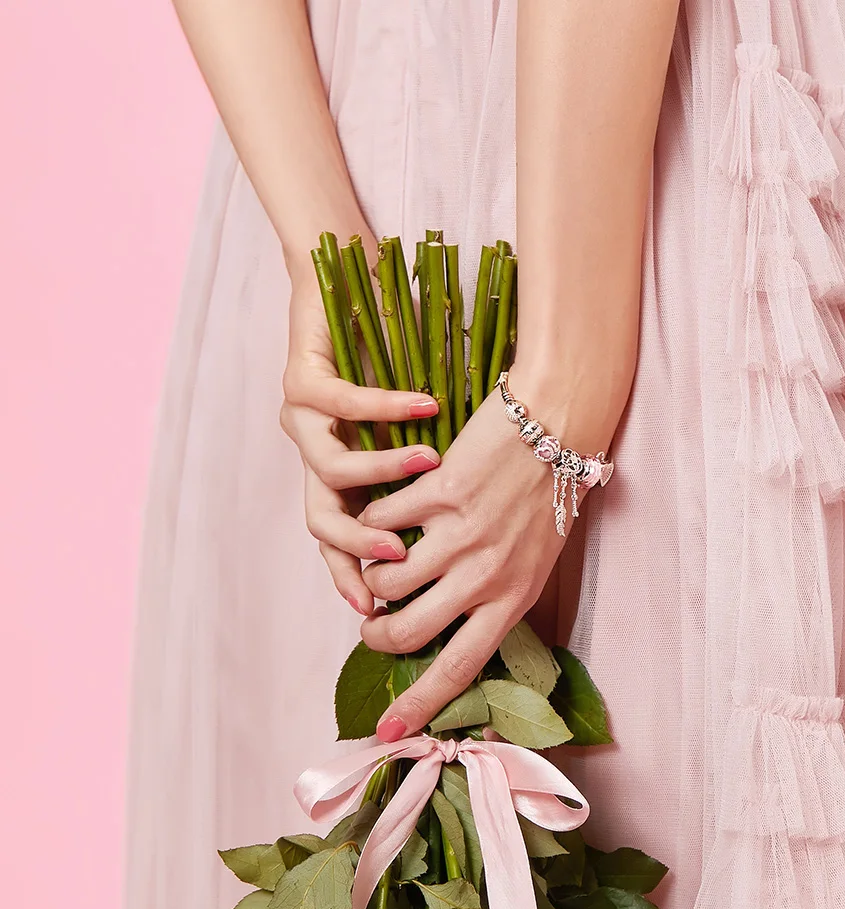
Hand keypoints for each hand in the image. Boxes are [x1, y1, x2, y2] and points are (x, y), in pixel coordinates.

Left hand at [279, 260, 441, 614]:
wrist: (358, 292)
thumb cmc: (409, 372)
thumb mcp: (425, 444)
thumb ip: (434, 493)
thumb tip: (478, 546)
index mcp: (343, 484)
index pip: (340, 548)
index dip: (353, 579)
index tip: (379, 615)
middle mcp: (317, 459)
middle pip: (322, 522)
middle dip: (357, 547)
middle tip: (398, 558)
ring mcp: (303, 422)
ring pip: (330, 470)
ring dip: (382, 472)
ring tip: (430, 467)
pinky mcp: (302, 378)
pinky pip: (342, 403)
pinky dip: (386, 406)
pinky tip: (428, 405)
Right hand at [357, 388, 579, 738]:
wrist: (560, 424)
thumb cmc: (551, 493)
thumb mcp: (535, 561)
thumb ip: (493, 598)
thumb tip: (444, 628)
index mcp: (513, 600)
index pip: (459, 668)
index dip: (419, 705)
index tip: (388, 734)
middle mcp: (486, 576)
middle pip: (408, 630)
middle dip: (376, 633)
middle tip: (371, 622)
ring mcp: (461, 535)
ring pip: (388, 578)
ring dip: (375, 574)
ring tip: (382, 561)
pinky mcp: (439, 493)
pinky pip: (384, 522)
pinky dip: (376, 520)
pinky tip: (389, 510)